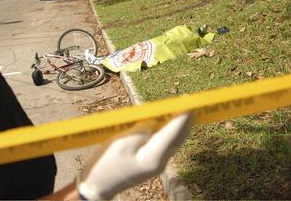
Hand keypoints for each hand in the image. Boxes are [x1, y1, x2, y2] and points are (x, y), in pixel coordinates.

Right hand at [77, 113, 193, 199]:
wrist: (99, 186)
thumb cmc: (106, 164)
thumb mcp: (122, 142)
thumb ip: (141, 130)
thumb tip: (153, 122)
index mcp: (153, 157)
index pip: (173, 133)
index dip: (183, 117)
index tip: (191, 103)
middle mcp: (160, 162)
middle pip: (178, 138)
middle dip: (186, 120)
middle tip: (191, 103)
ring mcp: (157, 164)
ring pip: (174, 141)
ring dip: (179, 126)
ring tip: (183, 110)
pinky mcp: (151, 162)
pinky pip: (165, 144)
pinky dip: (169, 132)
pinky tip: (169, 123)